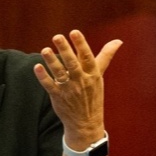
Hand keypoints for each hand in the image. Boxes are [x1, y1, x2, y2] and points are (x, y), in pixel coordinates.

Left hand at [33, 30, 122, 146]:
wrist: (86, 123)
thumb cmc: (93, 95)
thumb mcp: (100, 75)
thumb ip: (105, 56)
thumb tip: (118, 41)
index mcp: (92, 74)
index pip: (87, 57)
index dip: (81, 44)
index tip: (74, 32)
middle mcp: (81, 81)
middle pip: (72, 63)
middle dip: (65, 50)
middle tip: (57, 36)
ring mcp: (69, 89)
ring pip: (60, 73)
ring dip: (52, 61)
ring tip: (45, 50)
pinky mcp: (58, 97)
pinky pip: (50, 86)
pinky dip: (43, 77)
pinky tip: (37, 67)